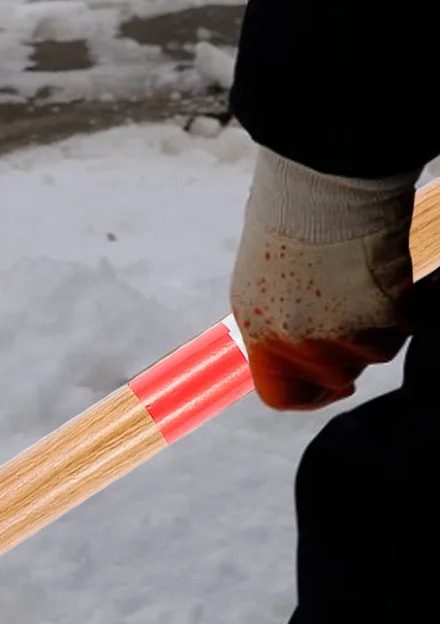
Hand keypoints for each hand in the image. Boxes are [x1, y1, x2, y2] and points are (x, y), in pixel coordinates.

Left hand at [230, 147, 419, 409]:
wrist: (327, 187)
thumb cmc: (295, 220)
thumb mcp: (266, 284)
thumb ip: (279, 324)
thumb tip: (296, 353)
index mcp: (258, 335)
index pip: (279, 396)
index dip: (308, 397)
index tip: (332, 388)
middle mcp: (292, 346)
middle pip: (334, 379)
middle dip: (351, 356)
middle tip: (359, 318)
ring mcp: (334, 338)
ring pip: (371, 356)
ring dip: (377, 326)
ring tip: (365, 283)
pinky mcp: (377, 324)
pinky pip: (400, 331)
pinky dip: (402, 309)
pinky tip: (387, 278)